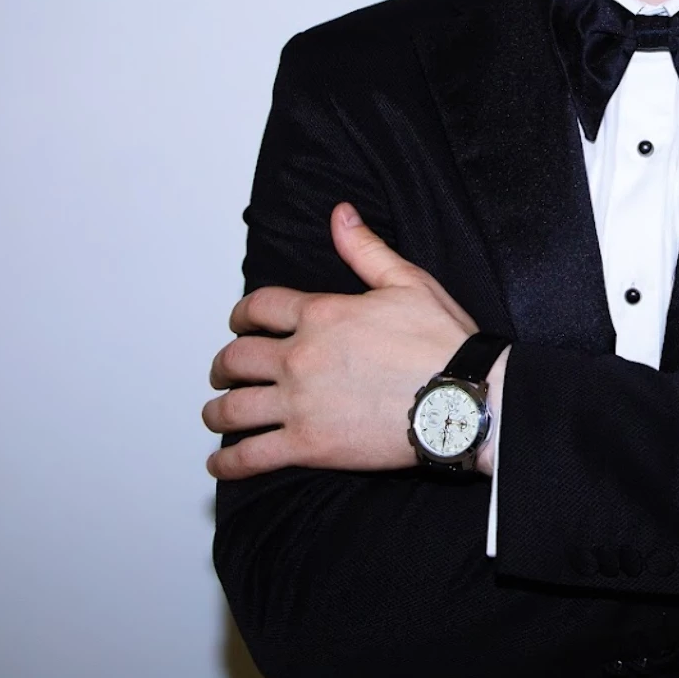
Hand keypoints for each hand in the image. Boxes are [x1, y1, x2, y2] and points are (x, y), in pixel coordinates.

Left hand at [204, 204, 477, 479]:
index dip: (242, 314)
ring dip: (217, 411)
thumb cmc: (442, 343)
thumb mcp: (407, 282)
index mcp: (322, 314)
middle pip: (236, 358)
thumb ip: (366, 249)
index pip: (259, 308)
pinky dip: (227, 462)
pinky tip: (220, 463)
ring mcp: (300, 403)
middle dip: (223, 365)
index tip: (239, 323)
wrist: (462, 399)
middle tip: (224, 371)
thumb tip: (341, 214)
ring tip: (216, 415)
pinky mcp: (308, 446)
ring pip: (233, 408)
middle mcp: (300, 357)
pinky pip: (251, 456)